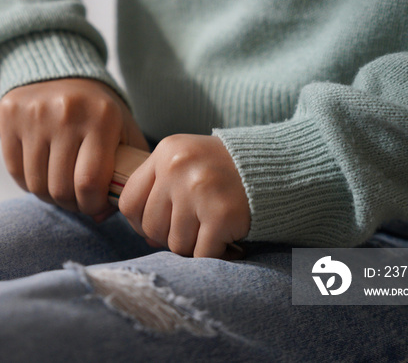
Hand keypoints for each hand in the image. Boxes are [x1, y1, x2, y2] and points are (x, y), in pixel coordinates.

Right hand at [0, 78, 147, 217]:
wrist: (59, 69)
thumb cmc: (98, 110)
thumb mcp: (124, 131)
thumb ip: (127, 172)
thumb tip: (102, 214)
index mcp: (102, 118)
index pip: (90, 183)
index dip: (91, 205)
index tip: (94, 205)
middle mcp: (66, 113)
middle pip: (61, 188)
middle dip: (72, 205)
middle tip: (77, 200)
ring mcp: (34, 113)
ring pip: (36, 185)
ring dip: (50, 197)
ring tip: (60, 189)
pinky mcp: (9, 115)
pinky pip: (15, 171)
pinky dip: (29, 183)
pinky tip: (42, 174)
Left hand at [118, 134, 250, 257]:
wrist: (278, 168)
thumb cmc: (227, 170)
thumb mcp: (189, 163)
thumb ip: (161, 190)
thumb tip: (144, 235)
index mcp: (166, 152)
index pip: (129, 202)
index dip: (139, 223)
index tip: (158, 227)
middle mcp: (177, 168)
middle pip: (151, 227)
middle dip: (170, 237)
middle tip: (195, 230)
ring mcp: (199, 190)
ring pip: (176, 244)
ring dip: (195, 246)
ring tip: (214, 231)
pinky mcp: (221, 214)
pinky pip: (201, 254)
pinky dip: (214, 255)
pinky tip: (227, 243)